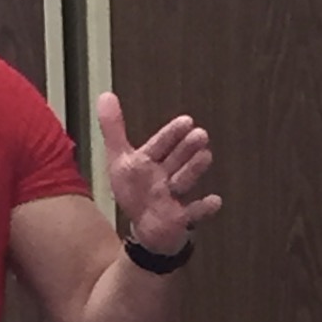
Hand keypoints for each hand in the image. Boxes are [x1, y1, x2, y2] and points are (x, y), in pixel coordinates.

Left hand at [98, 91, 221, 255]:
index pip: (161, 143)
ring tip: (205, 156)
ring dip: (194, 170)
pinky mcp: (181, 218)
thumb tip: (106, 94)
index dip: (172, 133)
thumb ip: (114, 129)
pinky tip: (215, 200)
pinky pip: (193, 213)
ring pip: (185, 181)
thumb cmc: (136, 190)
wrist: (146, 226)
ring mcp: (174, 196)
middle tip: (201, 134)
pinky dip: (204, 209)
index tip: (187, 120)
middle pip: (177, 159)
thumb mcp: (120, 159)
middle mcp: (165, 175)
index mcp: (150, 160)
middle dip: (187, 148)